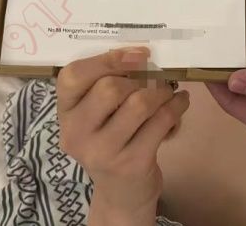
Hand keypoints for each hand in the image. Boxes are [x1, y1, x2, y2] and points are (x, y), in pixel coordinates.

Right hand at [57, 47, 189, 225]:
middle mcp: (76, 133)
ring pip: (140, 103)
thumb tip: (141, 53)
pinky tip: (180, 102)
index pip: (73, 76)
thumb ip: (104, 84)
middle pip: (110, 88)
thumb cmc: (111, 140)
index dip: (107, 59)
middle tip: (157, 76)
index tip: (138, 53)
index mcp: (65, 112)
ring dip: (162, 91)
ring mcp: (103, 151)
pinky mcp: (131, 163)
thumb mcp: (96, 115)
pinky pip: (161, 122)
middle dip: (141, 77)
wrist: (120, 192)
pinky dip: (177, 106)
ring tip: (170, 90)